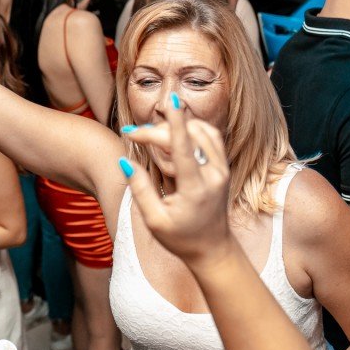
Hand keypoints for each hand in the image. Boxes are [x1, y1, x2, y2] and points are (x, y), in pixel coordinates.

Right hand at [120, 99, 232, 267]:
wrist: (213, 248)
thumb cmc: (180, 238)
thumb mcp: (154, 220)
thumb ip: (140, 189)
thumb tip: (126, 161)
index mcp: (195, 189)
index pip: (185, 148)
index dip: (177, 122)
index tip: (171, 101)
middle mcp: (214, 175)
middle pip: (187, 136)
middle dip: (157, 131)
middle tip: (133, 135)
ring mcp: (222, 169)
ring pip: (201, 131)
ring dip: (175, 127)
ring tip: (154, 138)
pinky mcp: (224, 166)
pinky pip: (210, 136)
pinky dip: (191, 129)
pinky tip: (175, 136)